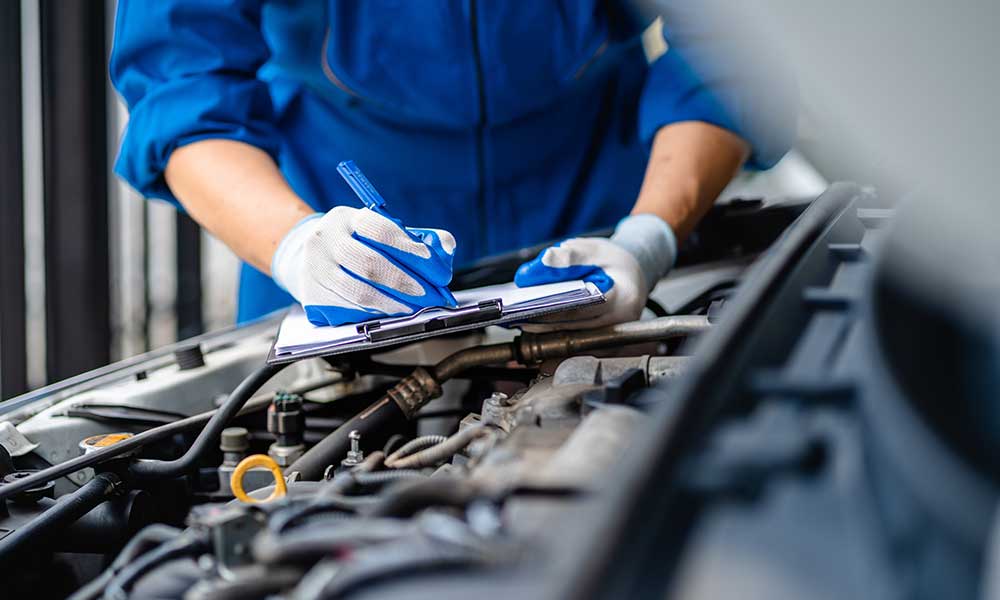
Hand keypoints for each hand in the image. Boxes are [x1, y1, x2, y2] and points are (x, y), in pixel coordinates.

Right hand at [272, 206, 456, 325]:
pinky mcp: (311, 294)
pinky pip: (347, 308)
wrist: (307, 255)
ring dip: (391, 303)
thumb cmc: (355, 243)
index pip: (380, 230)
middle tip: (426, 293)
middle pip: (369, 263)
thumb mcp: (376, 230)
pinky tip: (388, 313)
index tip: (432, 264)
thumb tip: (446, 248)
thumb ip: (413, 237)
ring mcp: (315, 268)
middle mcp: (325, 240)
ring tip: (411, 307)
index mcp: (346, 218)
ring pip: (358, 291)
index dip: (410, 248)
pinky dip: (372, 314)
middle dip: (403, 281)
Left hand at [514, 214, 676, 329]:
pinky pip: (580, 345)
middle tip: (520, 319)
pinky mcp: (608, 343)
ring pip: (577, 340)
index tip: (529, 310)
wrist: (634, 273)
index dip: (553, 311)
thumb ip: (570, 254)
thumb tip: (545, 260)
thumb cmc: (614, 262)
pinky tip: (541, 328)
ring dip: (550, 334)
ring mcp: (616, 335)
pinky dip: (560, 336)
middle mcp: (623, 321)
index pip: (582, 309)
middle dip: (545, 324)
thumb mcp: (594, 249)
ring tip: (525, 323)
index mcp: (623, 297)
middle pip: (576, 328)